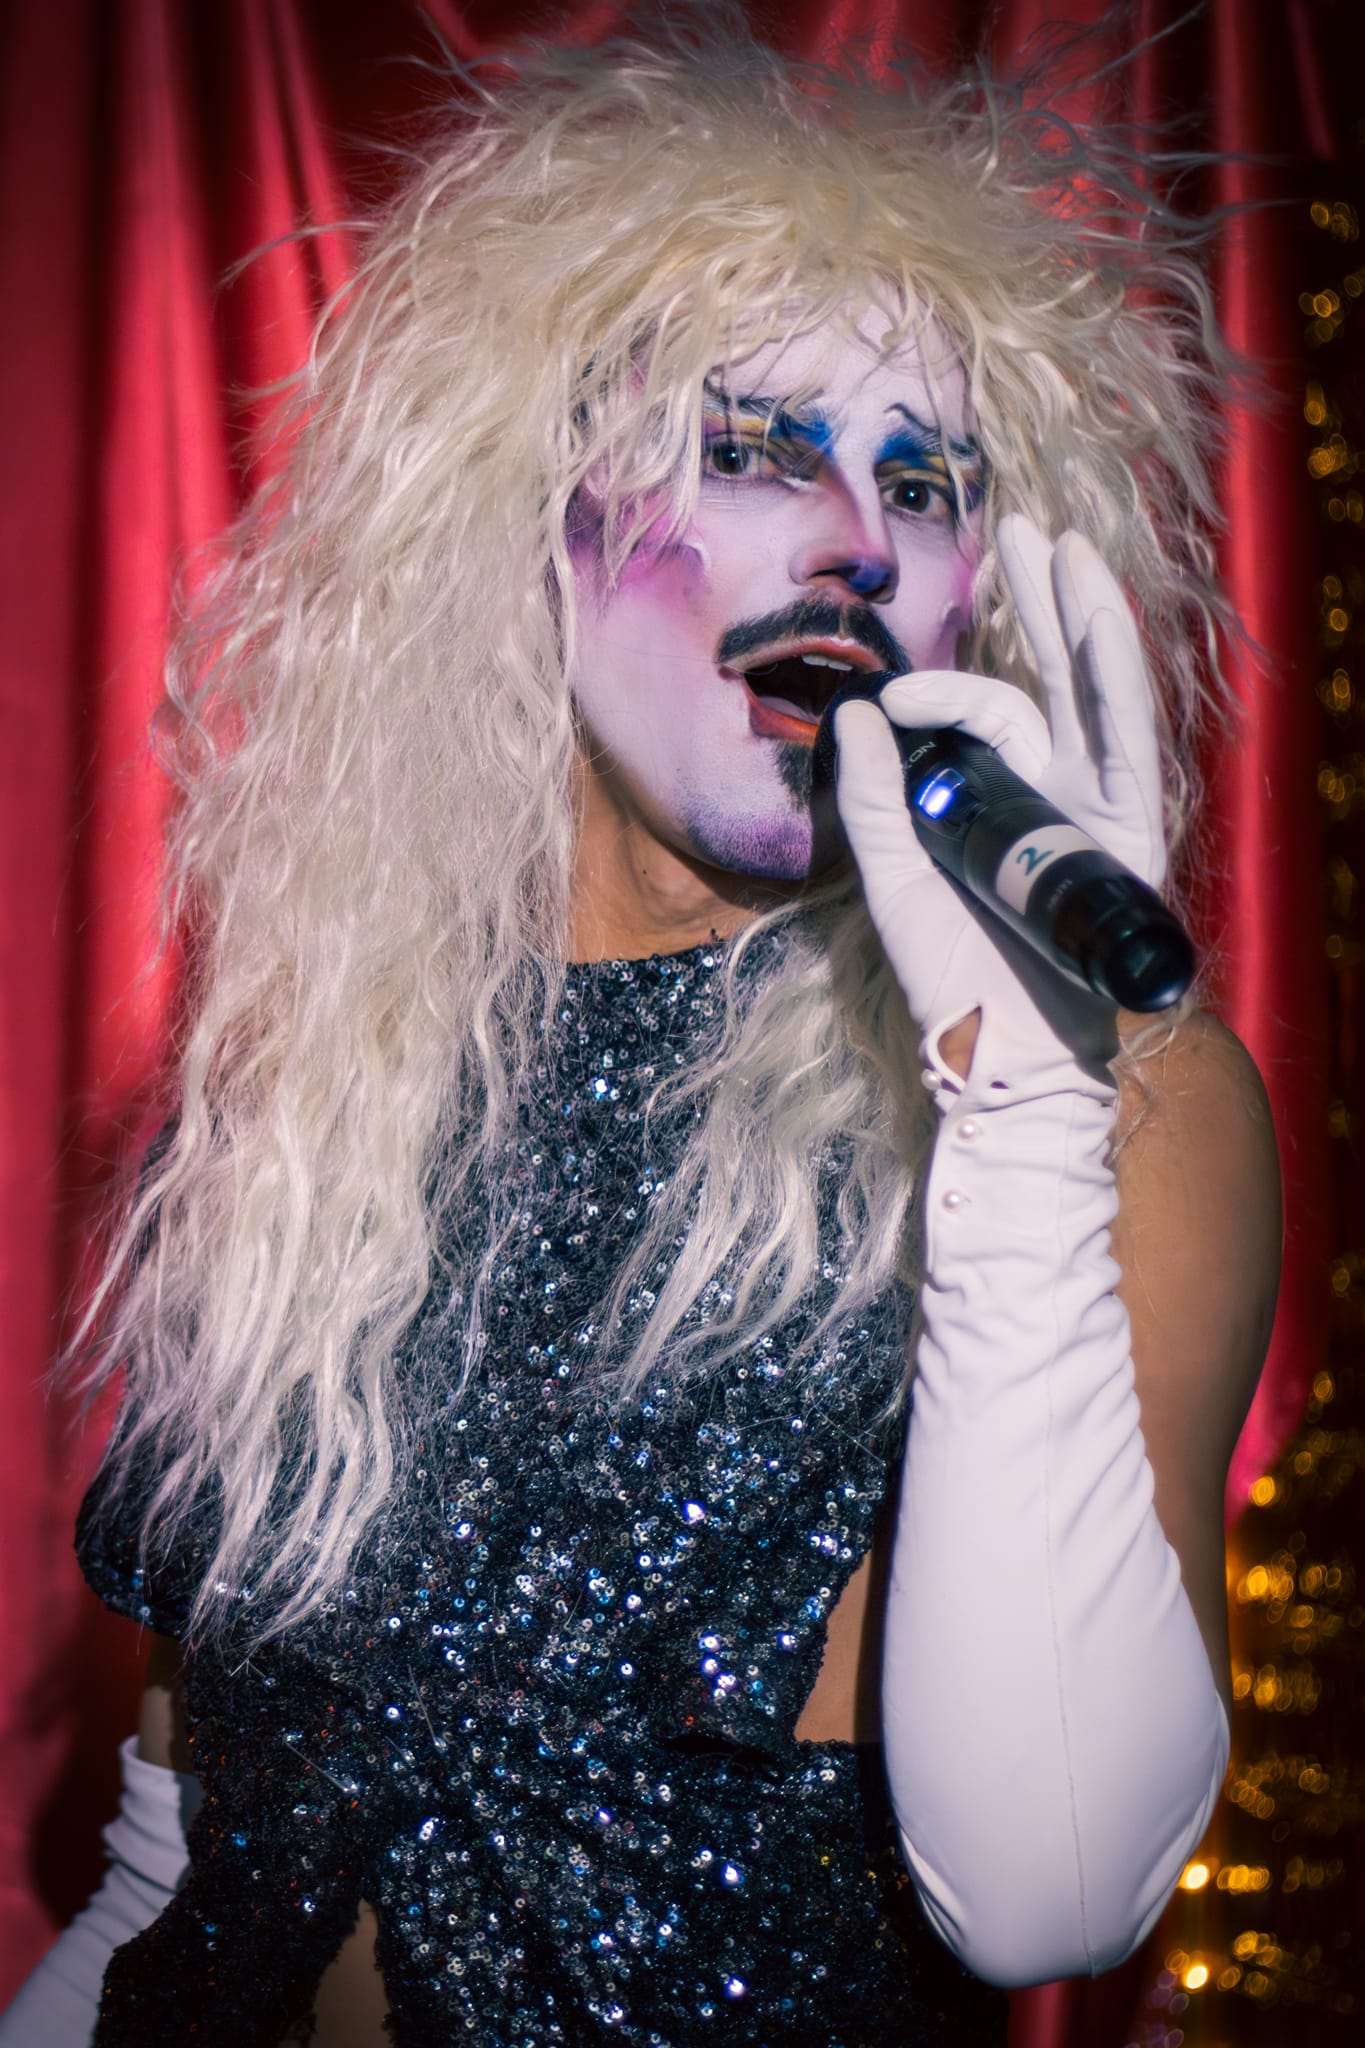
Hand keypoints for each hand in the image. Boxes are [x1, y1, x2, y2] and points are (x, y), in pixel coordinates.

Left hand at [833, 515, 1168, 1100]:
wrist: (997, 1047)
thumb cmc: (950, 974)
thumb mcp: (891, 875)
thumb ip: (870, 798)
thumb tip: (853, 712)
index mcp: (1006, 802)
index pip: (987, 714)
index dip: (944, 686)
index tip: (893, 687)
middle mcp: (1059, 794)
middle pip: (1053, 680)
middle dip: (1038, 603)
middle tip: (1023, 528)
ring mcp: (1099, 807)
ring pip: (1095, 693)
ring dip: (1082, 615)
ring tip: (1063, 545)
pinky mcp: (1128, 831)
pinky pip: (1126, 740)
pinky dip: (1113, 676)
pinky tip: (1098, 613)